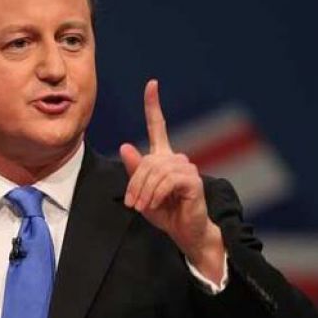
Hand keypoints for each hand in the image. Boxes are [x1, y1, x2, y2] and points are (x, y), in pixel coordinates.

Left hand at [119, 79, 224, 282]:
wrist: (185, 232)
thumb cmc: (164, 212)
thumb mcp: (141, 193)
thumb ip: (134, 172)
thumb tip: (125, 146)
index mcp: (163, 158)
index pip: (159, 126)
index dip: (154, 105)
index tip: (152, 84)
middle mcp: (176, 158)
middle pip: (147, 161)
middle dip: (135, 183)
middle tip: (131, 204)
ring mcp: (186, 168)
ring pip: (156, 171)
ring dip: (144, 191)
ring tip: (141, 207)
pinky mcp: (193, 181)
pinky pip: (168, 180)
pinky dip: (156, 194)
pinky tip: (155, 204)